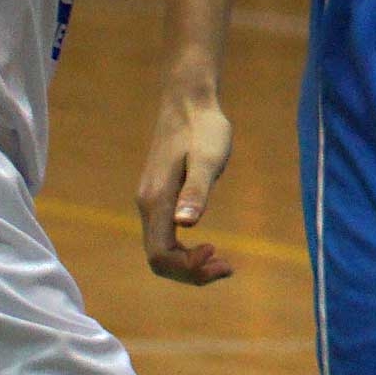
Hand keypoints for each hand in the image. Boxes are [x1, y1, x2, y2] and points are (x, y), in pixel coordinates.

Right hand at [136, 82, 235, 284]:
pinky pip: (166, 239)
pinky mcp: (161, 198)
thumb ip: (197, 191)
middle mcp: (148, 205)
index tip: (218, 253)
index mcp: (157, 201)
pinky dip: (186, 253)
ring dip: (189, 266)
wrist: (189, 101)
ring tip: (223, 264)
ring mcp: (152, 203)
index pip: (161, 255)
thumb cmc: (204, 128)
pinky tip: (208, 248)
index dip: (187, 267)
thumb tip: (187, 225)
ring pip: (161, 252)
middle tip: (227, 268)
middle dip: (191, 273)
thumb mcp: (208, 159)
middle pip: (159, 260)